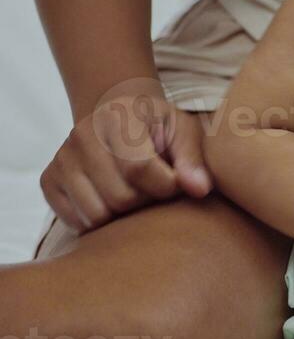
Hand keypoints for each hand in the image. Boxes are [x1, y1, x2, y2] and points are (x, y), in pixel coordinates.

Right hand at [39, 84, 212, 231]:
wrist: (118, 118)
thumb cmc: (159, 128)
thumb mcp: (184, 132)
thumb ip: (194, 160)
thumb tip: (200, 189)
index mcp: (118, 116)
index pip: (139, 169)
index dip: (165, 186)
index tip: (176, 182)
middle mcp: (82, 135)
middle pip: (119, 197)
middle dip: (146, 200)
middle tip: (155, 187)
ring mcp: (61, 159)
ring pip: (97, 215)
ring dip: (124, 214)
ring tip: (136, 191)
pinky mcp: (48, 181)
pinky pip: (77, 222)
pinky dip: (101, 220)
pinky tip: (113, 198)